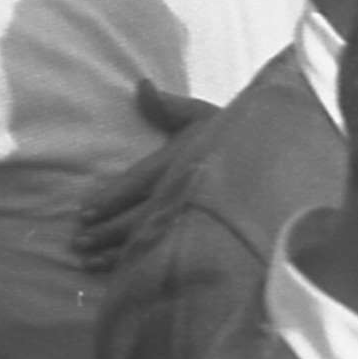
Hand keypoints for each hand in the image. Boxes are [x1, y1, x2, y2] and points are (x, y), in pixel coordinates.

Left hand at [70, 79, 220, 271]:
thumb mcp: (206, 116)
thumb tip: (141, 85)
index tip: (84, 212)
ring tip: (87, 260)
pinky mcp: (206, 236)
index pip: (140, 182)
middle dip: (108, 230)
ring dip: (117, 252)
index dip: (112, 198)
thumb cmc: (237, 137)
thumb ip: (171, 106)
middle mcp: (187, 191)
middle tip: (78, 241)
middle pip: (140, 216)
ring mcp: (196, 216)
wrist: (279, 158)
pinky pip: (170, 252)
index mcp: (184, 161)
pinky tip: (124, 273)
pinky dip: (143, 264)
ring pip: (152, 238)